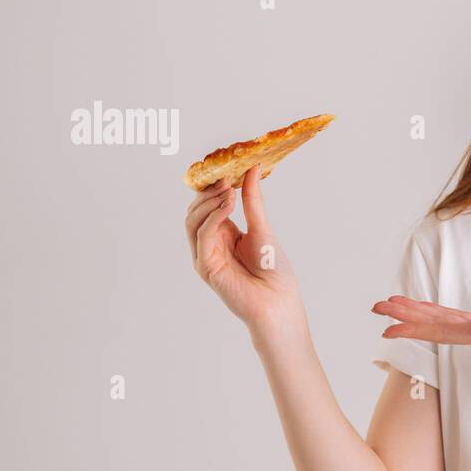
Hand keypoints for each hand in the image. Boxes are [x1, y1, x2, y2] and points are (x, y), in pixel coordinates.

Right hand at [185, 164, 303, 330]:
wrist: (278, 301)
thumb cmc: (274, 270)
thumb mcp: (262, 228)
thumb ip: (252, 201)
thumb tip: (252, 169)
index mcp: (224, 233)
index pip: (207, 205)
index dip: (212, 187)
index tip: (225, 170)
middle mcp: (211, 243)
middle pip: (195, 211)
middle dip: (208, 192)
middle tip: (225, 178)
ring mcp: (205, 255)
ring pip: (192, 221)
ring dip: (208, 202)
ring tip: (228, 190)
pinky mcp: (205, 266)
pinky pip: (202, 235)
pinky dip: (213, 216)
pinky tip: (228, 204)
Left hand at [370, 296, 470, 377]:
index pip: (442, 329)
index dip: (413, 325)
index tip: (385, 324)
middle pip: (436, 325)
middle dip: (405, 317)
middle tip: (376, 308)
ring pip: (445, 323)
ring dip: (419, 315)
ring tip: (395, 307)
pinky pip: (460, 321)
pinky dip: (441, 315)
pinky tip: (434, 313)